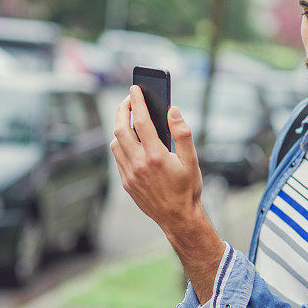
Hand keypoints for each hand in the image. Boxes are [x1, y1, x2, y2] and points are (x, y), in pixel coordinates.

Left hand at [110, 85, 203, 231]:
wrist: (178, 217)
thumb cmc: (188, 188)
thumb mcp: (192, 160)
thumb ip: (182, 133)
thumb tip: (172, 110)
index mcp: (156, 156)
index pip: (142, 121)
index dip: (137, 102)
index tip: (135, 89)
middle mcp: (139, 164)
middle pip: (121, 129)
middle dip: (122, 110)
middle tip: (128, 99)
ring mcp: (130, 175)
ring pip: (115, 143)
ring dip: (120, 127)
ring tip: (129, 118)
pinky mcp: (126, 183)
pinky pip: (117, 158)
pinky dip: (120, 144)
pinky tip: (130, 140)